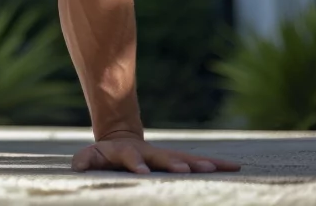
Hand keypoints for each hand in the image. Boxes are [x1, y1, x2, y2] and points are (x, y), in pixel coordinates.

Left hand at [71, 134, 239, 173]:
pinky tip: (235, 168)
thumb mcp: (90, 158)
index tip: (143, 174)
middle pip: (163, 157)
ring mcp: (166, 156)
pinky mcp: (179, 161)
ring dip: (199, 164)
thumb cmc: (103, 157)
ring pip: (185, 159)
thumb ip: (85, 162)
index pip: (131, 158)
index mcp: (128, 153)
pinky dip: (216, 165)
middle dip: (174, 165)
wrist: (121, 142)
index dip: (136, 165)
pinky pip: (198, 163)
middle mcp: (151, 153)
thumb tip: (79, 166)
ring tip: (216, 169)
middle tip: (185, 173)